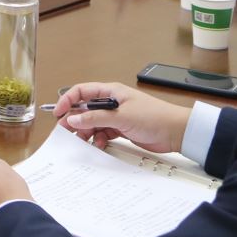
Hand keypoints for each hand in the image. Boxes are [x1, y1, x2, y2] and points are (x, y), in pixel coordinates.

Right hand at [54, 81, 190, 151]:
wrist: (177, 132)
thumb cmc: (154, 117)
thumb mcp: (121, 116)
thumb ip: (95, 118)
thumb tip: (73, 119)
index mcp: (110, 92)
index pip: (81, 92)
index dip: (67, 100)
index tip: (59, 113)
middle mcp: (111, 102)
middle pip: (85, 109)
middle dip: (75, 119)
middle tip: (67, 131)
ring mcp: (116, 116)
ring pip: (93, 123)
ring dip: (87, 132)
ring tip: (84, 140)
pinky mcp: (122, 129)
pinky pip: (103, 133)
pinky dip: (99, 139)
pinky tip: (100, 144)